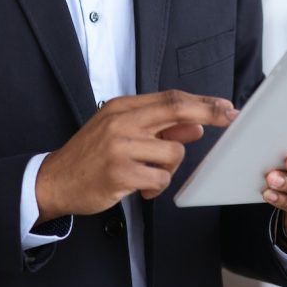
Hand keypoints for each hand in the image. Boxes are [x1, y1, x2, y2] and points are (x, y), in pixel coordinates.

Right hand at [35, 90, 236, 221]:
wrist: (55, 179)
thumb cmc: (91, 156)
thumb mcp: (121, 134)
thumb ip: (158, 129)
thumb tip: (195, 128)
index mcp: (122, 108)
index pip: (170, 98)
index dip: (201, 102)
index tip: (225, 106)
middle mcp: (121, 121)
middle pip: (176, 110)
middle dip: (208, 113)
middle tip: (230, 117)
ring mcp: (119, 146)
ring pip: (173, 153)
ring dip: (169, 168)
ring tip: (149, 174)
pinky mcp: (119, 173)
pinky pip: (159, 178)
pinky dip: (157, 186)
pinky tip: (142, 188)